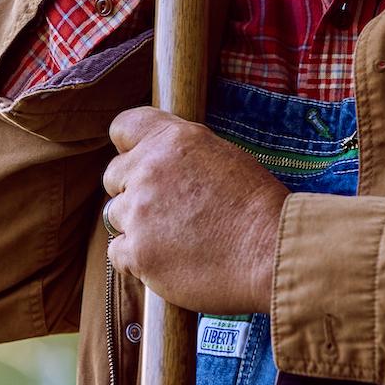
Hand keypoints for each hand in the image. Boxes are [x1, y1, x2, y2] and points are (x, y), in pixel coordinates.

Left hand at [102, 107, 287, 313]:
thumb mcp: (222, 156)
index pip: (124, 126)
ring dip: (138, 226)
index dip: (127, 146)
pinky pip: (118, 252)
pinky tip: (170, 258)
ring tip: (177, 237)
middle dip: (133, 190)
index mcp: (172, 139)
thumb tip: (157, 160)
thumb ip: (181, 154)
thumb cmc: (256, 205)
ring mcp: (139, 212)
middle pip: (114, 176)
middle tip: (166, 209)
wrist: (271, 250)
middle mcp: (149, 169)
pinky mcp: (138, 252)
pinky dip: (138, 258)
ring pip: (117, 215)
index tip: (137, 160)